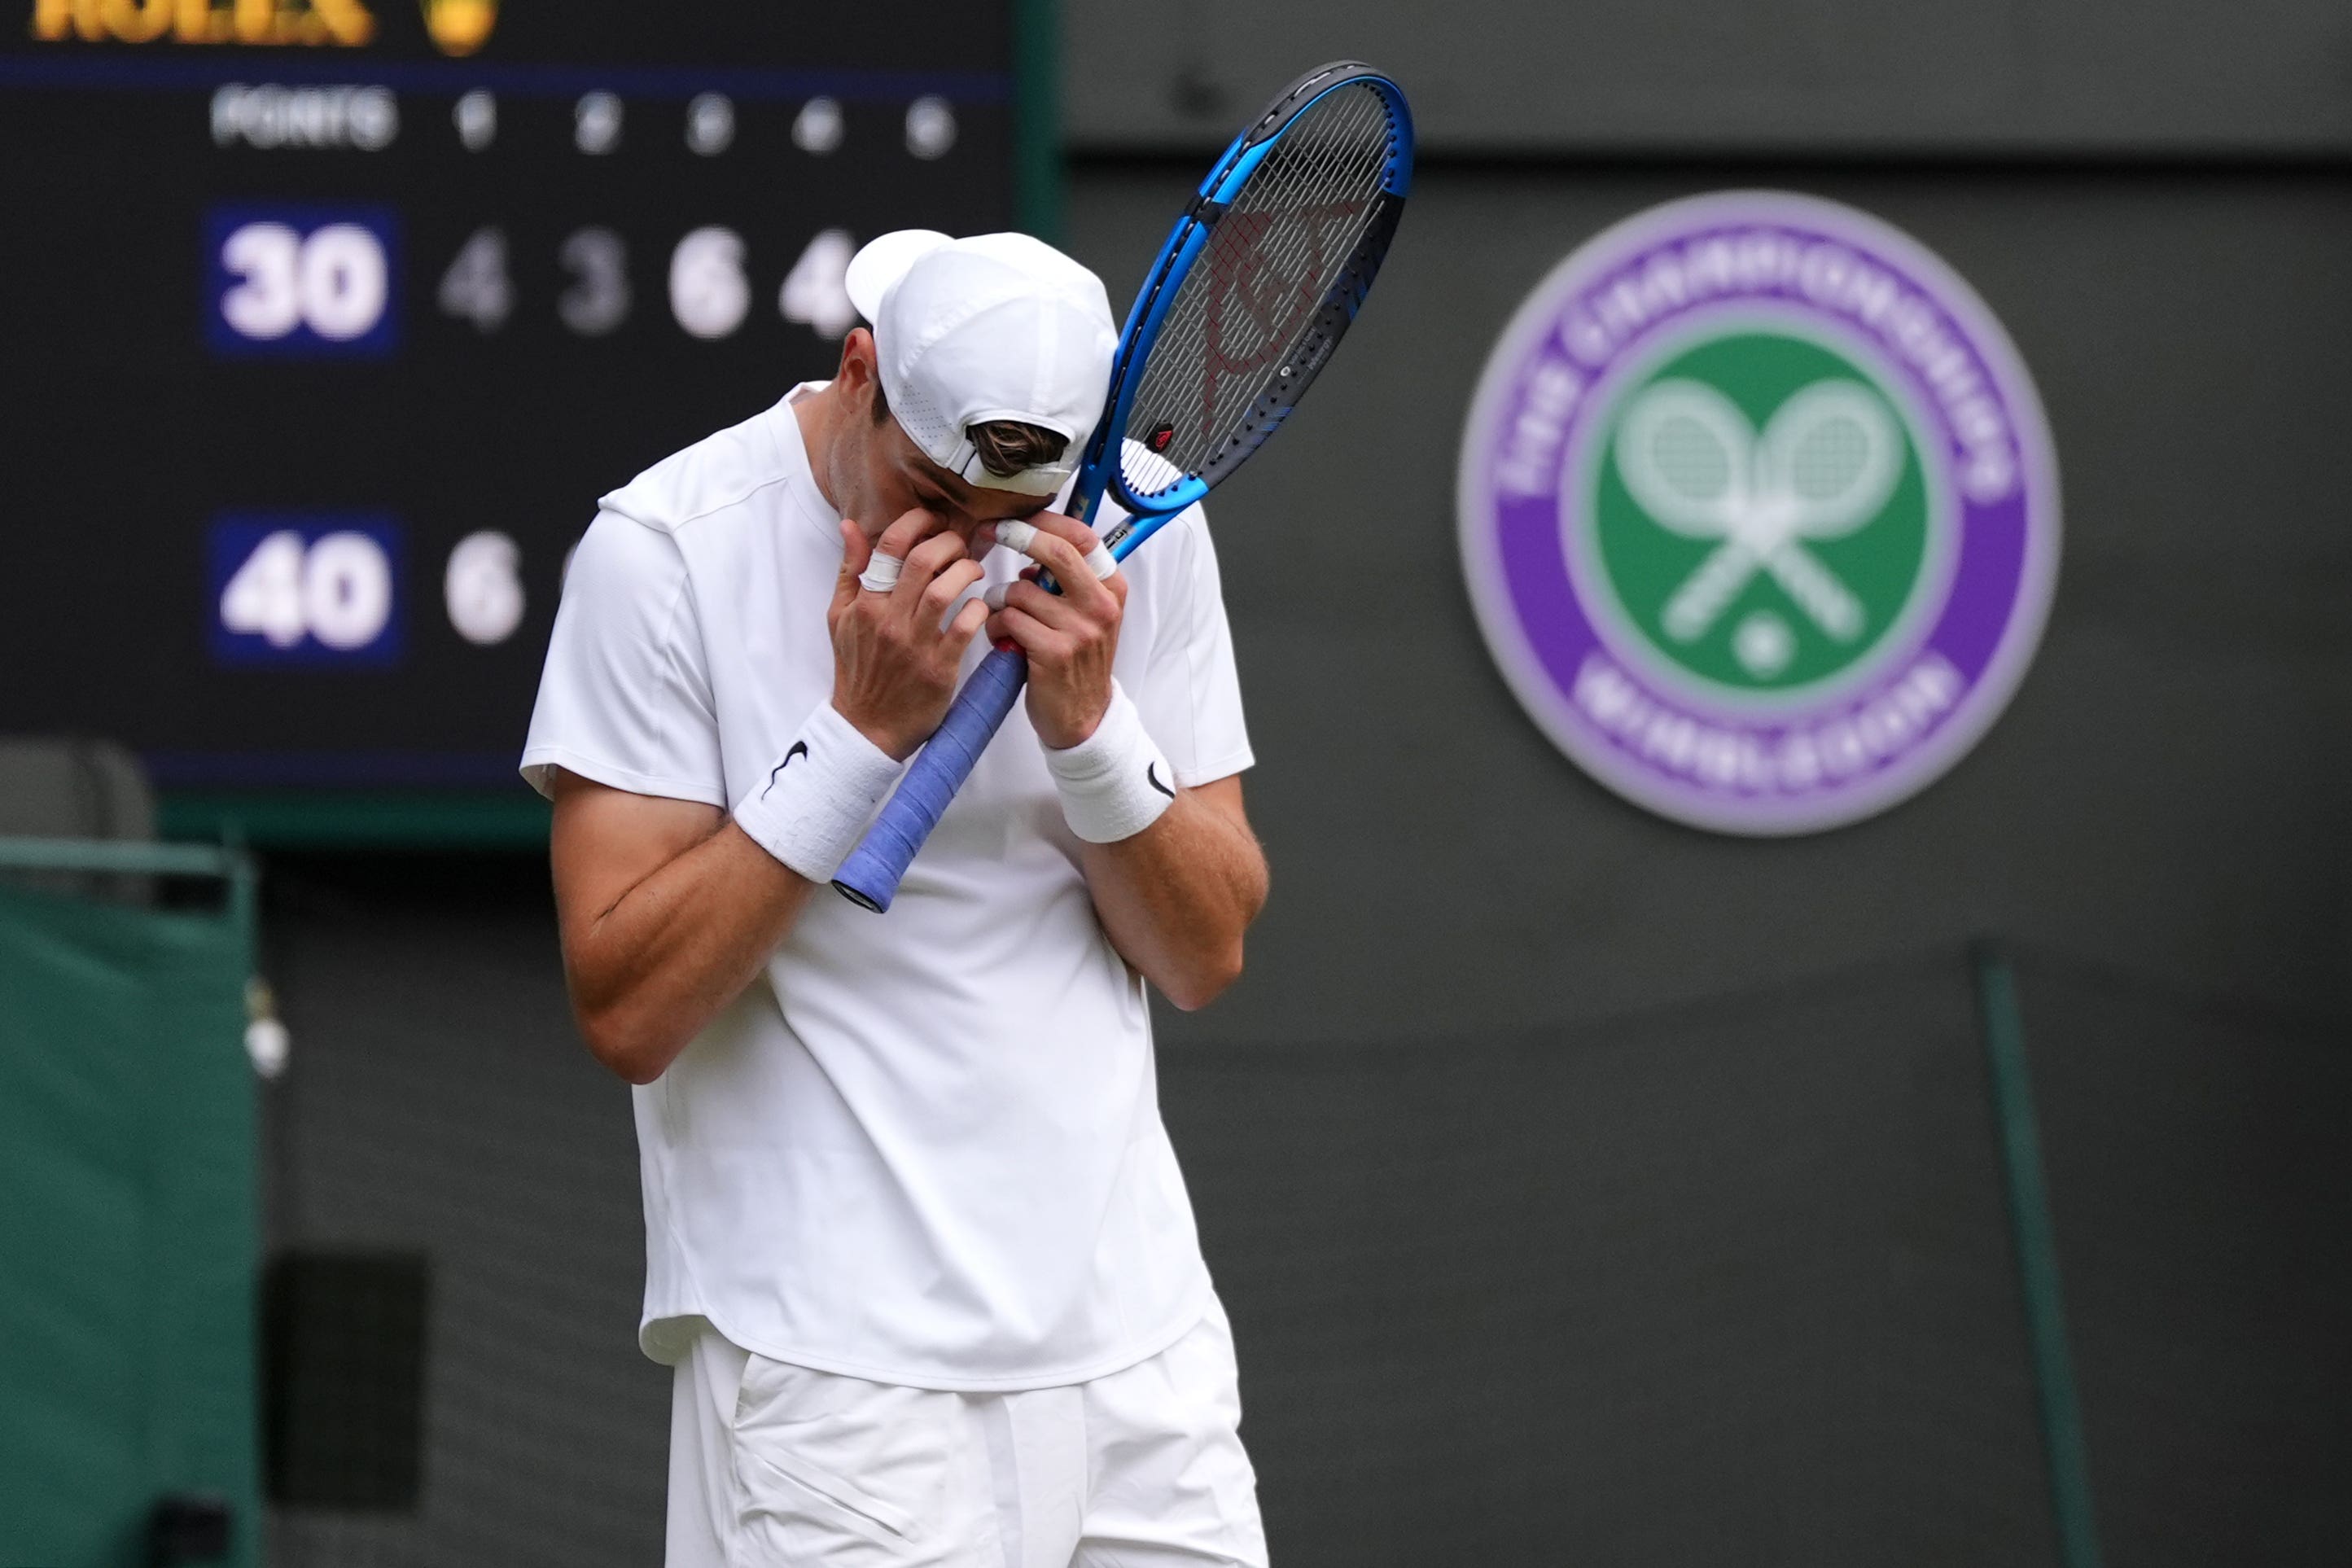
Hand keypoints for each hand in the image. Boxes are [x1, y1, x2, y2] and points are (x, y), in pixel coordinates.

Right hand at [828, 510, 989, 759]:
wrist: (866, 727)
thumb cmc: (856, 668)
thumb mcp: (840, 617)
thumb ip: (850, 570)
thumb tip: (850, 525)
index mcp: (865, 603)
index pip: (891, 545)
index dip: (918, 521)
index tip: (933, 519)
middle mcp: (889, 620)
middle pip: (925, 560)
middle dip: (950, 541)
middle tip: (960, 545)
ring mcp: (915, 644)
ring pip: (948, 589)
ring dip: (968, 571)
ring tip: (973, 571)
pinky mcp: (939, 668)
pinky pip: (966, 627)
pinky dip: (978, 609)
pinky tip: (978, 607)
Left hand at [983, 511, 1125, 749]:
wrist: (1082, 717)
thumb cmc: (1076, 661)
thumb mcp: (1086, 615)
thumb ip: (1065, 579)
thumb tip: (1031, 542)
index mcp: (1112, 589)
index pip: (1082, 537)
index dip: (1044, 520)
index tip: (1014, 517)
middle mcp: (1101, 606)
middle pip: (1055, 551)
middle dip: (1015, 536)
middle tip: (988, 532)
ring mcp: (1080, 630)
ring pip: (1020, 590)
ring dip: (999, 601)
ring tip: (1004, 619)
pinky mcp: (1055, 653)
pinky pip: (1009, 620)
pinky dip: (996, 626)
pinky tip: (1003, 639)